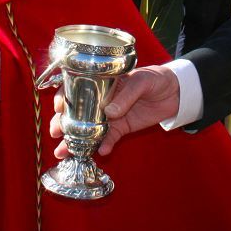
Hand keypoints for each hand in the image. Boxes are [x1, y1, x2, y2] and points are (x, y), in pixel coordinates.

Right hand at [51, 65, 179, 157]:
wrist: (175, 92)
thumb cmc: (155, 78)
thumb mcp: (141, 80)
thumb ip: (126, 95)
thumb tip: (110, 112)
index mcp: (102, 82)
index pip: (77, 88)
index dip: (64, 97)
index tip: (58, 107)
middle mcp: (102, 100)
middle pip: (78, 112)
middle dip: (64, 123)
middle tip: (55, 132)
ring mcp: (111, 115)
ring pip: (89, 128)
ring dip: (76, 140)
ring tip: (63, 152)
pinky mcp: (122, 128)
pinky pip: (110, 138)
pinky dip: (104, 146)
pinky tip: (100, 152)